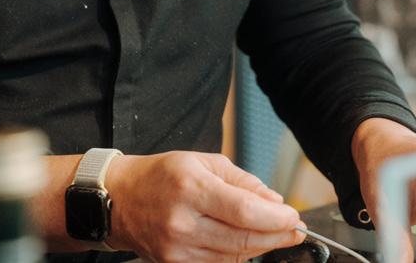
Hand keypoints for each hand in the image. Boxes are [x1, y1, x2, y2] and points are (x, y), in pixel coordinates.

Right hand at [106, 150, 305, 261]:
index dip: (275, 218)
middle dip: (276, 236)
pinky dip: (238, 256)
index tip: (294, 216)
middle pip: (243, 239)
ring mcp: (178, 249)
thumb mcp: (202, 162)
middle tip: (295, 229)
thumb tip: (274, 201)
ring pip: (233, 257)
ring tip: (276, 234)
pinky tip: (249, 243)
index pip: (244, 211)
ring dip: (261, 248)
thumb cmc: (162, 174)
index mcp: (191, 187)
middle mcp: (183, 221)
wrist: (120, 198)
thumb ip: (241, 181)